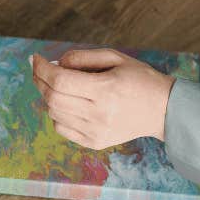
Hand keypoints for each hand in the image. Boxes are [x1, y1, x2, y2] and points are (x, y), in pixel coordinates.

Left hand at [31, 49, 174, 149]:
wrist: (162, 110)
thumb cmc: (139, 79)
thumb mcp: (115, 57)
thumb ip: (82, 57)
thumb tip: (55, 64)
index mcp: (106, 90)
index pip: (60, 80)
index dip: (42, 68)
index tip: (36, 58)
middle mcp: (99, 114)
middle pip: (53, 98)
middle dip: (40, 81)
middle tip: (39, 70)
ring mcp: (96, 132)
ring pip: (54, 114)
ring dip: (49, 97)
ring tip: (59, 85)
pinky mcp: (94, 143)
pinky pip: (61, 129)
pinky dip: (57, 114)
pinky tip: (68, 103)